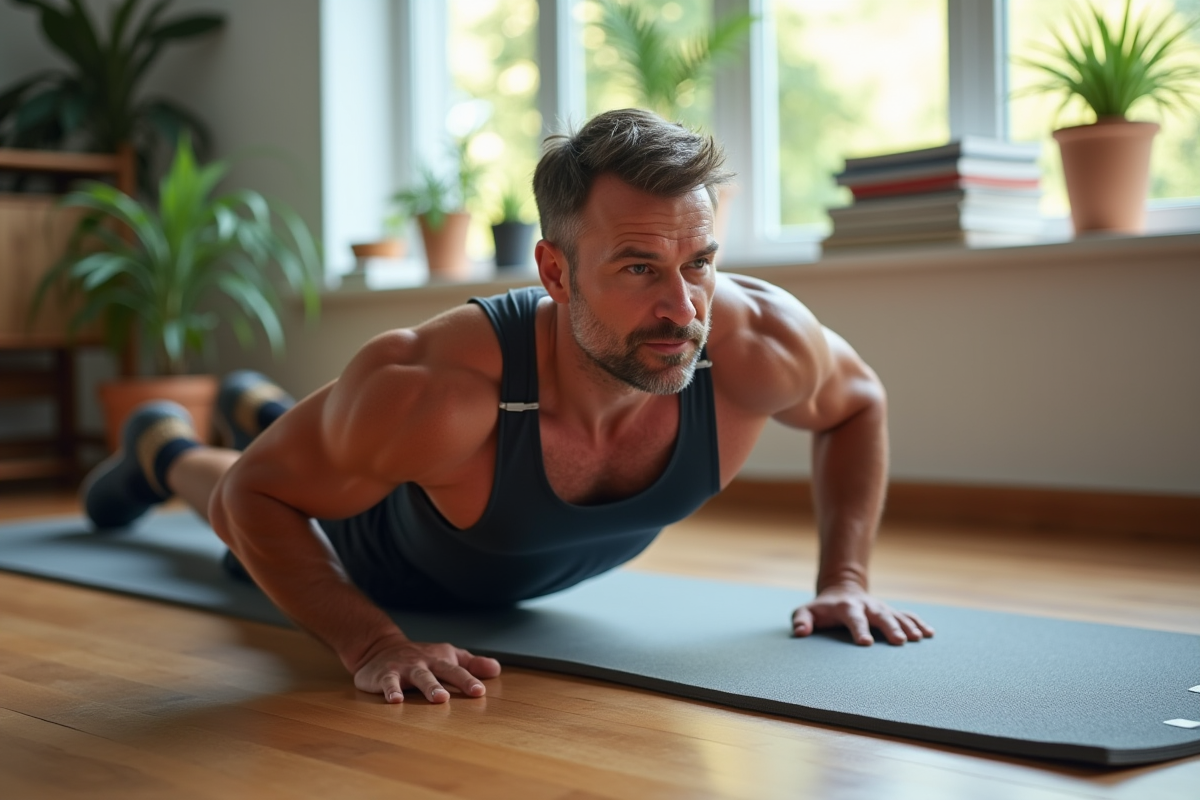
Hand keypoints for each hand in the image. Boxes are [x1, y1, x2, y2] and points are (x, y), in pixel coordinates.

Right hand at [352, 634, 501, 703]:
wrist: (380, 647)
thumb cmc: (420, 656)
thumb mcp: (447, 656)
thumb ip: (472, 664)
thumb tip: (496, 669)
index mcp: (441, 660)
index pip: (459, 670)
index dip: (470, 680)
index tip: (480, 691)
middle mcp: (426, 662)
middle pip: (444, 671)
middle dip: (459, 680)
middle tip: (471, 691)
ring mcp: (406, 668)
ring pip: (419, 676)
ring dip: (430, 686)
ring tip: (440, 698)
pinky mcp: (385, 675)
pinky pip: (389, 682)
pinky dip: (392, 690)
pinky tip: (396, 700)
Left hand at [792, 583, 934, 645]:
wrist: (842, 590)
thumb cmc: (822, 609)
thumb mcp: (806, 611)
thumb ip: (801, 620)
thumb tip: (800, 633)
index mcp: (846, 607)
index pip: (853, 618)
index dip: (859, 629)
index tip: (865, 643)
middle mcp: (867, 606)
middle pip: (880, 616)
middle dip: (890, 628)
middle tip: (900, 642)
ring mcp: (881, 608)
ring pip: (897, 616)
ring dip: (908, 626)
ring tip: (919, 638)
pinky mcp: (890, 611)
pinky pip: (907, 616)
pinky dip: (918, 623)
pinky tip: (930, 633)